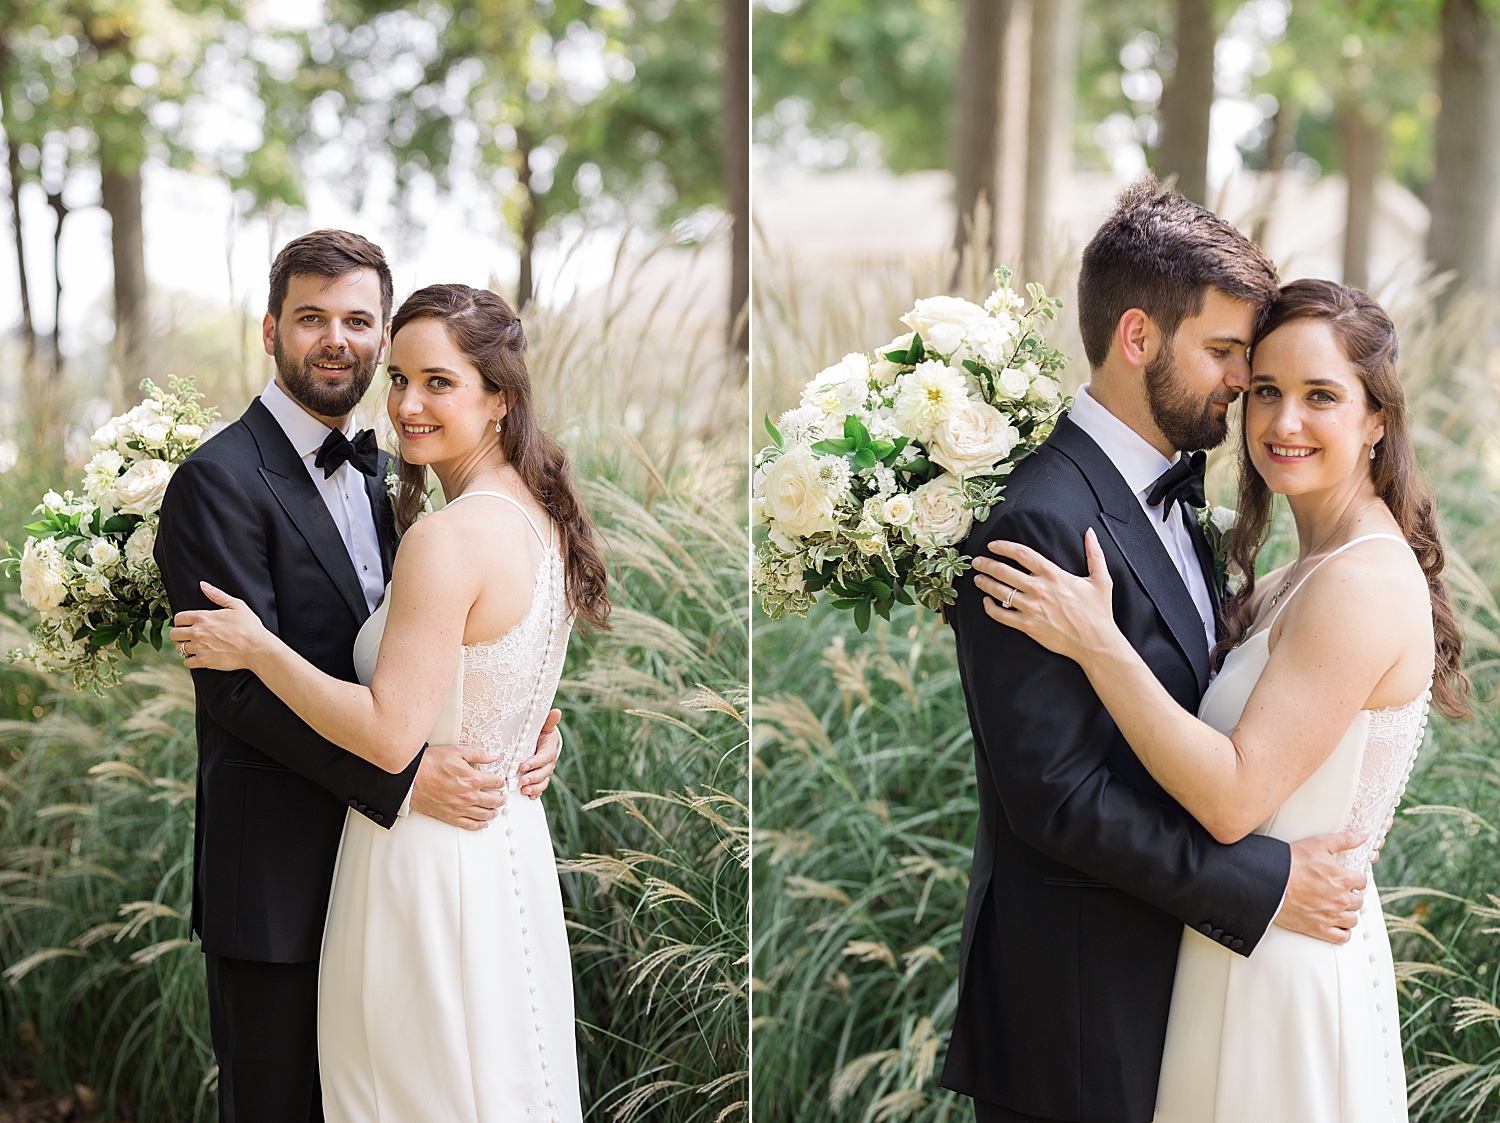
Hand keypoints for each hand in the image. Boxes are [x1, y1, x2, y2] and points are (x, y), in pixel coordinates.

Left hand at [168, 581, 269, 671]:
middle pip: (174, 634)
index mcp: (203, 617)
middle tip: (188, 636)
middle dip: (179, 634)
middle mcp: (197, 632)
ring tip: (194, 646)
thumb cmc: (249, 626)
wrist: (257, 648)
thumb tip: (203, 585)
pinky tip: (198, 657)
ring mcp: (200, 648)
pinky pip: (187, 662)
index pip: (178, 618)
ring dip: (185, 647)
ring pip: (179, 649)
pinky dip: (190, 660)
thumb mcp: (236, 606)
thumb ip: (217, 595)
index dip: (181, 621)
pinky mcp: (204, 661)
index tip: (187, 624)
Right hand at [411, 742, 507, 829]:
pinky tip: (482, 824)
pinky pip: (468, 824)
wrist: (410, 778)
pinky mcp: (449, 816)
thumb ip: (479, 754)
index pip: (495, 782)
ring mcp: (460, 807)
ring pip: (483, 814)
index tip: (501, 782)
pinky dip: (478, 825)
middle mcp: (469, 795)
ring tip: (495, 811)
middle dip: (499, 799)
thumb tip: (494, 755)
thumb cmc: (429, 763)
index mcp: (473, 778)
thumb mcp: (457, 752)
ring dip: (492, 812)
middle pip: (492, 800)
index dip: (500, 782)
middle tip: (502, 798)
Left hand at [517, 710, 561, 799]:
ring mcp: (546, 771)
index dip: (535, 763)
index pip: (544, 757)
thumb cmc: (540, 732)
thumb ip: (548, 721)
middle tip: (521, 781)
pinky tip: (529, 796)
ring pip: (543, 781)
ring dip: (534, 787)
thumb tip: (556, 712)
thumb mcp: (543, 725)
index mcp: (549, 748)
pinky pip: (541, 787)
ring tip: (524, 790)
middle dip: (533, 777)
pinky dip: (536, 792)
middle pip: (544, 772)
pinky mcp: (541, 777)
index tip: (523, 766)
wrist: (542, 740)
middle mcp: (549, 762)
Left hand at [972, 529, 1116, 662]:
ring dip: (984, 583)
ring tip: (977, 578)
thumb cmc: (1098, 611)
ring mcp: (1031, 608)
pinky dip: (989, 608)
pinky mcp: (1027, 626)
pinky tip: (986, 602)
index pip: (1021, 553)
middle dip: (986, 564)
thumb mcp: (1101, 579)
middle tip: (976, 561)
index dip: (1003, 547)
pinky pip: (1001, 615)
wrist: (1096, 643)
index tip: (992, 546)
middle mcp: (1039, 589)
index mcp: (1053, 574)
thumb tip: (1090, 532)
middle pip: (1003, 571)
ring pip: (998, 592)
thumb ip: (1094, 554)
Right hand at [1276, 830, 1369, 943]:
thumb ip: (1345, 839)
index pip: (1363, 881)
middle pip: (1358, 901)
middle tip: (1338, 891)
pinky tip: (1335, 923)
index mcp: (1344, 878)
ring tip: (1336, 907)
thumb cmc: (1290, 862)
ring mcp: (1331, 916)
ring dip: (1347, 913)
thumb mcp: (1319, 844)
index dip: (1355, 878)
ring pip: (1352, 919)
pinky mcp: (1319, 929)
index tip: (1347, 878)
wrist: (1268, 881)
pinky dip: (1342, 931)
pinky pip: (1342, 937)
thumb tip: (1364, 833)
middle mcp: (1341, 899)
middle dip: (1350, 895)